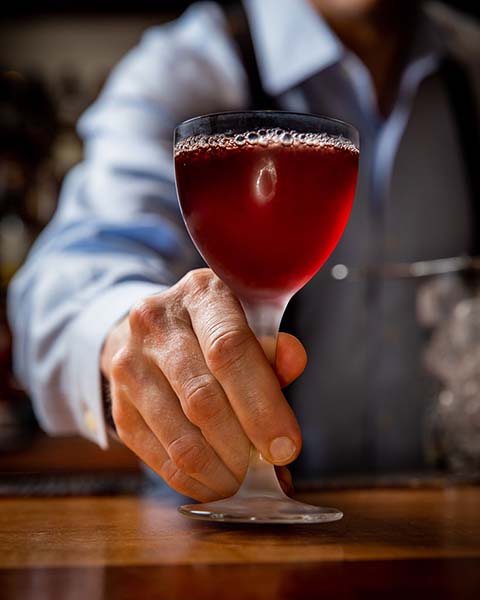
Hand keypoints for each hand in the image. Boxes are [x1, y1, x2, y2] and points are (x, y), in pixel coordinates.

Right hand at [101, 269, 305, 500]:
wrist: (155, 331)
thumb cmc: (214, 330)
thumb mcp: (247, 323)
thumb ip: (272, 348)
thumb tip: (293, 360)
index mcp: (199, 294)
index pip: (230, 349)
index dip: (261, 404)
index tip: (286, 446)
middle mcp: (155, 323)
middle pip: (203, 398)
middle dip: (243, 446)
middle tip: (268, 470)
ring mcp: (129, 364)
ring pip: (180, 436)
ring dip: (219, 471)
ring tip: (244, 481)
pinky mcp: (118, 404)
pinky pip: (158, 456)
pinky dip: (193, 480)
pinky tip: (215, 482)